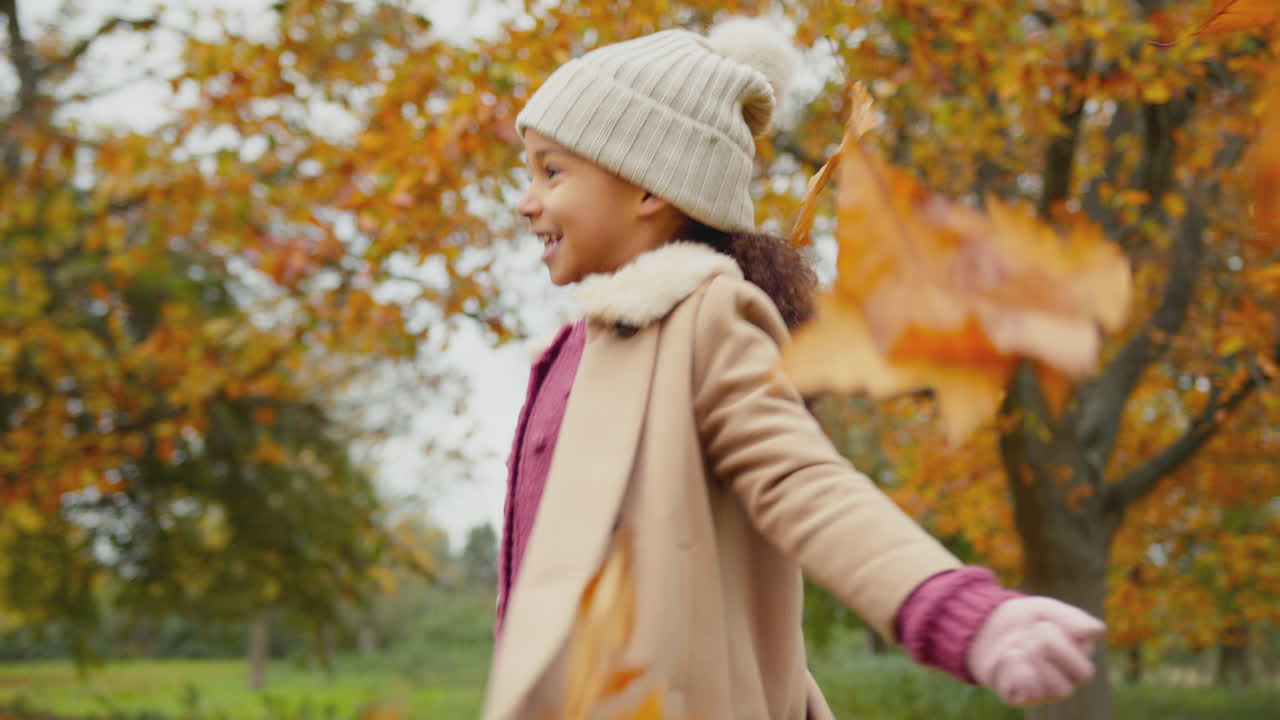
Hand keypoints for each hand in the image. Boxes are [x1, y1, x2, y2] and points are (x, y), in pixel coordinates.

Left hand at [968, 596, 1104, 706]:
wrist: (986, 624)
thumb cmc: (1025, 619)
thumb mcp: (1048, 610)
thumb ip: (1073, 619)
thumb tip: (1099, 631)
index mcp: (1078, 661)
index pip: (1085, 669)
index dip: (1063, 644)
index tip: (1044, 624)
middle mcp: (1065, 681)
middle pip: (1076, 680)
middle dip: (1050, 649)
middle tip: (1030, 635)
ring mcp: (1044, 693)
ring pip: (1054, 690)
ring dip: (1031, 660)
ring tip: (1018, 647)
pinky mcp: (1021, 697)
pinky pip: (1026, 692)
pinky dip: (1013, 668)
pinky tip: (1006, 657)